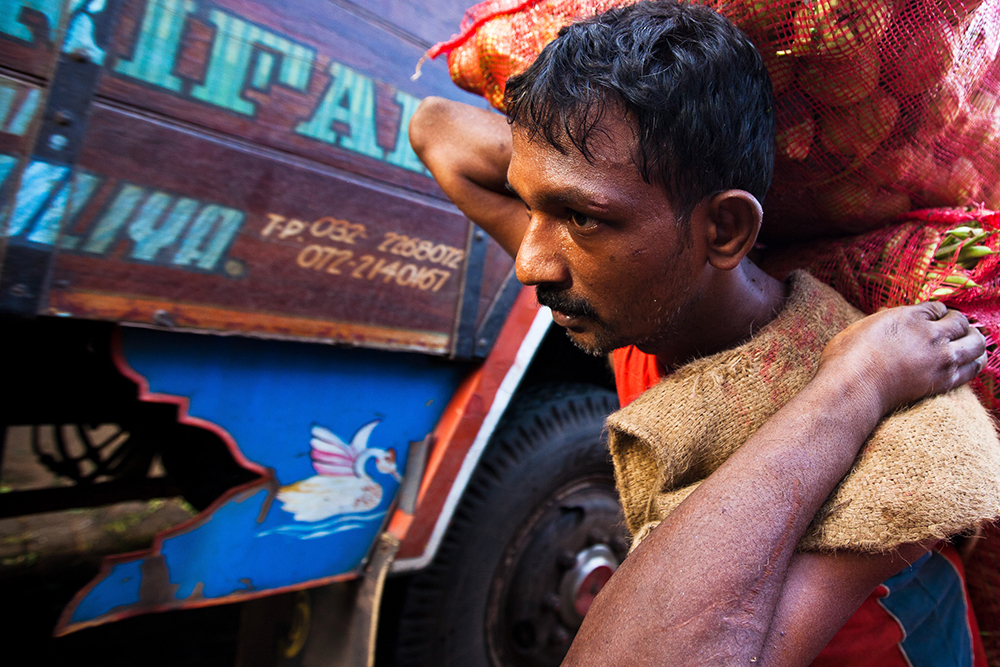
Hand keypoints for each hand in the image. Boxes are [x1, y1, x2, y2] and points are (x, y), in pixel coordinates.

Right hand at [818, 302, 986, 416]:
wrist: (853, 387)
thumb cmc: (847, 358)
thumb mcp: (860, 327)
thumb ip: (881, 320)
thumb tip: (887, 316)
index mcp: (908, 316)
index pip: (937, 308)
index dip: (938, 314)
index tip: (936, 320)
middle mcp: (929, 333)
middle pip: (961, 322)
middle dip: (960, 324)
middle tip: (956, 330)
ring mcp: (940, 357)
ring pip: (976, 342)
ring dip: (975, 340)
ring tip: (971, 343)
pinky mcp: (944, 380)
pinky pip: (974, 367)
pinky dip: (977, 362)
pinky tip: (974, 361)